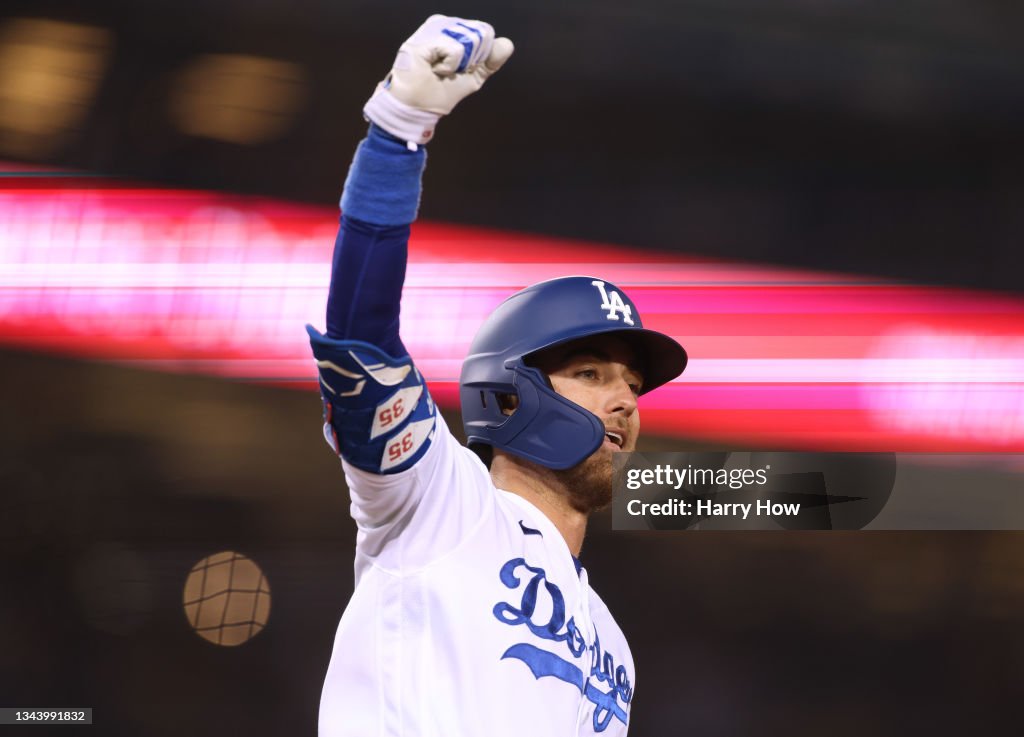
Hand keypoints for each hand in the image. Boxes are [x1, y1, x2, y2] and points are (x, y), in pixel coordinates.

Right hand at [363, 15, 513, 147]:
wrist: (419, 107)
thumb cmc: (441, 91)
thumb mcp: (474, 76)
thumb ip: (492, 60)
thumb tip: (507, 44)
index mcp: (455, 29)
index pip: (486, 33)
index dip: (480, 57)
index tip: (461, 68)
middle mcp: (445, 24)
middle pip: (481, 34)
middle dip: (471, 60)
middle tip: (450, 69)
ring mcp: (434, 28)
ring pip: (470, 40)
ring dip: (459, 64)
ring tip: (440, 69)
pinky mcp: (426, 37)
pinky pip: (456, 49)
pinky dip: (449, 66)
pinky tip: (434, 68)